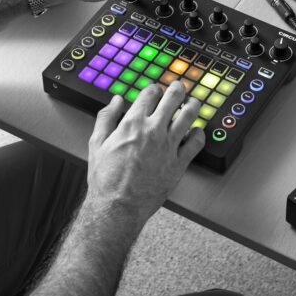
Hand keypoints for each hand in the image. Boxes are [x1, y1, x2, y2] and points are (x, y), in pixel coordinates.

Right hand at [85, 81, 204, 224]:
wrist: (117, 207)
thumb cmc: (106, 179)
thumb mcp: (97, 143)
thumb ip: (106, 118)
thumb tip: (115, 101)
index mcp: (133, 123)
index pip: (150, 94)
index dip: (155, 89)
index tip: (156, 90)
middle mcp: (153, 130)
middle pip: (173, 99)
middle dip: (178, 89)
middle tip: (180, 88)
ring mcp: (168, 146)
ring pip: (188, 116)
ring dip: (193, 105)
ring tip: (194, 103)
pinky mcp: (179, 162)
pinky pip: (196, 142)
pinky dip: (199, 133)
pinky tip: (196, 132)